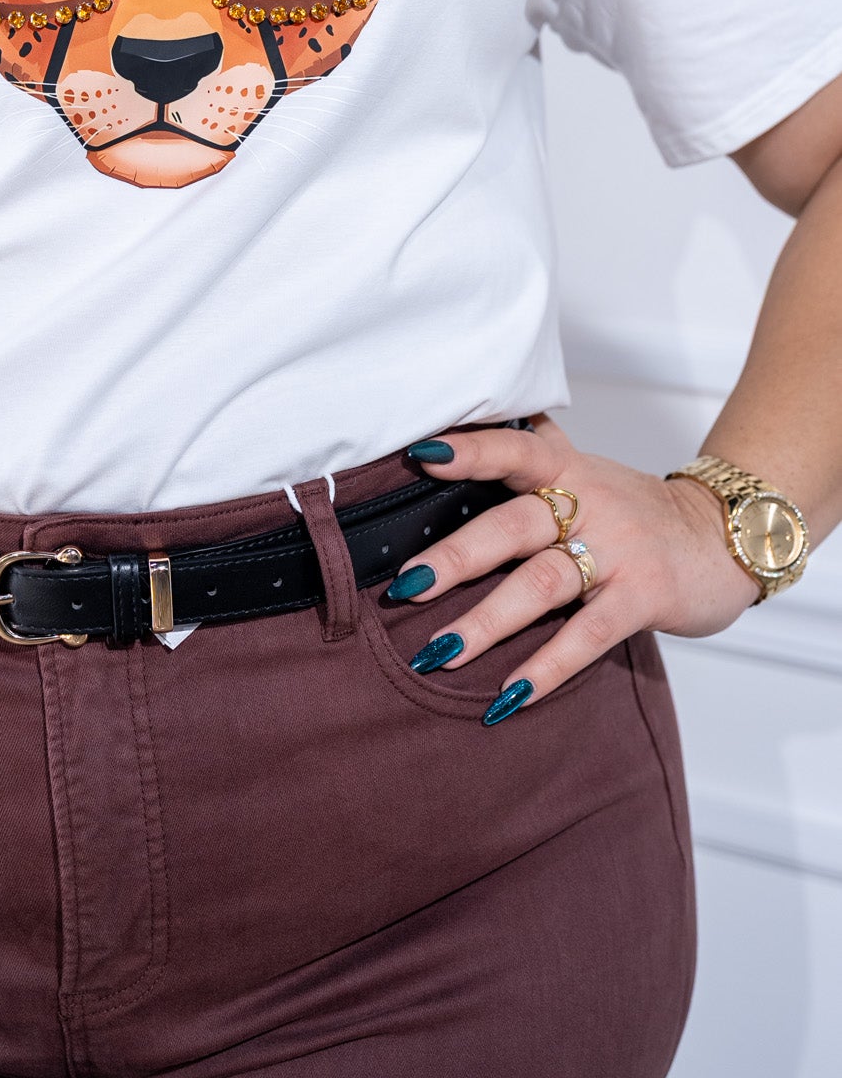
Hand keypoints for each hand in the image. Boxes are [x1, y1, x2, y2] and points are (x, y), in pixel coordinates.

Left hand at [387, 413, 758, 721]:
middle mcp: (589, 504)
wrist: (726, 536)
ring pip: (541, 585)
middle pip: (513, 527)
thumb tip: (462, 434)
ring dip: (485, 622)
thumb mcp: (587, 470)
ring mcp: (618, 552)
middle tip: (404, 588)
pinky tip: (509, 695)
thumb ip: (534, 455)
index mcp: (568, 470)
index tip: (421, 455)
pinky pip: (588, 636)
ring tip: (438, 652)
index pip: (515, 449)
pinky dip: (546, 667)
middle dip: (455, 558)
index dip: (472, 450)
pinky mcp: (643, 598)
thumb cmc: (637, 510)